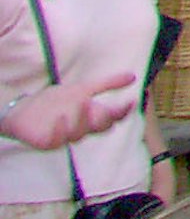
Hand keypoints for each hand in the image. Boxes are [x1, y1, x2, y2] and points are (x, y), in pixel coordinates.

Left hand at [4, 74, 137, 152]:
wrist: (26, 109)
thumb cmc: (57, 101)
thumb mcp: (83, 88)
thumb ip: (107, 84)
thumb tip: (133, 76)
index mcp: (93, 116)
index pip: (114, 118)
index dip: (123, 112)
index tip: (130, 101)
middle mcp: (83, 128)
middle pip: (100, 129)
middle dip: (106, 120)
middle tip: (110, 108)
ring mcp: (66, 136)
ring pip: (79, 135)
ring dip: (82, 120)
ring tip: (83, 103)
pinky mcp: (48, 142)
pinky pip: (57, 140)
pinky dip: (60, 130)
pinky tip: (61, 118)